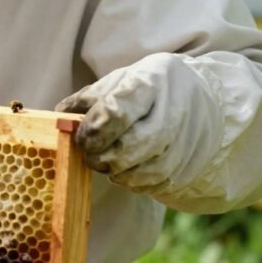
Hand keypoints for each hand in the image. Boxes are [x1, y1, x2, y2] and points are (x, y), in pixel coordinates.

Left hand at [55, 53, 223, 194]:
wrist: (201, 97)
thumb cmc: (149, 88)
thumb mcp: (120, 79)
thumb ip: (89, 98)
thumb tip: (60, 117)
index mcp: (152, 81)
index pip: (118, 111)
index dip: (93, 129)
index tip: (82, 136)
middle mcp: (174, 110)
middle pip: (132, 145)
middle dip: (102, 155)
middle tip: (89, 154)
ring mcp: (185, 140)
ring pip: (144, 169)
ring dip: (116, 172)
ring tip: (105, 162)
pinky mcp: (188, 164)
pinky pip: (154, 183)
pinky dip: (133, 182)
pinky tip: (125, 171)